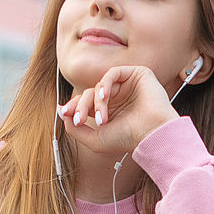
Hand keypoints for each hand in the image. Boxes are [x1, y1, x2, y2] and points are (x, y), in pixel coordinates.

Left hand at [57, 65, 179, 156]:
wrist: (151, 135)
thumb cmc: (127, 140)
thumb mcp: (94, 140)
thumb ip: (74, 129)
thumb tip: (62, 112)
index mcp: (111, 110)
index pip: (87, 102)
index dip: (74, 106)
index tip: (64, 112)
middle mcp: (119, 97)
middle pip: (90, 93)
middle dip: (81, 106)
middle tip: (79, 120)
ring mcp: (127, 85)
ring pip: (99, 85)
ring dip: (96, 102)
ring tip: (101, 119)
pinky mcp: (137, 75)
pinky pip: (112, 73)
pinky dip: (105, 84)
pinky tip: (105, 97)